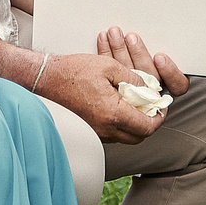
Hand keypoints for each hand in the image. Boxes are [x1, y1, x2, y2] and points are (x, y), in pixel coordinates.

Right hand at [33, 49, 167, 143]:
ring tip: (136, 108)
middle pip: (139, 136)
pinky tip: (119, 109)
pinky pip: (113, 134)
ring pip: (126, 137)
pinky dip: (121, 125)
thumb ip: (134, 79)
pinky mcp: (89, 130)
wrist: (45, 78)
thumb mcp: (109, 67)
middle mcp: (105, 128)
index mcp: (113, 113)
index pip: (148, 126)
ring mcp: (96, 131)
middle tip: (151, 110)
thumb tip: (147, 89)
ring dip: (135, 125)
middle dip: (149, 123)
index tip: (160, 107)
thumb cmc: (72, 72)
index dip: (159, 117)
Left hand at [96, 25, 188, 97]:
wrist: (109, 83)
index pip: (177, 85)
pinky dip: (105, 51)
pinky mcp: (113, 85)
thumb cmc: (150, 65)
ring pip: (128, 71)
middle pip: (149, 75)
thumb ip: (165, 60)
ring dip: (119, 49)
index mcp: (168, 85)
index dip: (171, 72)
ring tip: (115, 34)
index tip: (160, 57)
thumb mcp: (165, 63)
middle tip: (131, 38)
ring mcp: (133, 90)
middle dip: (139, 54)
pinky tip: (103, 39)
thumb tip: (167, 46)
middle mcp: (152, 90)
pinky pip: (110, 69)